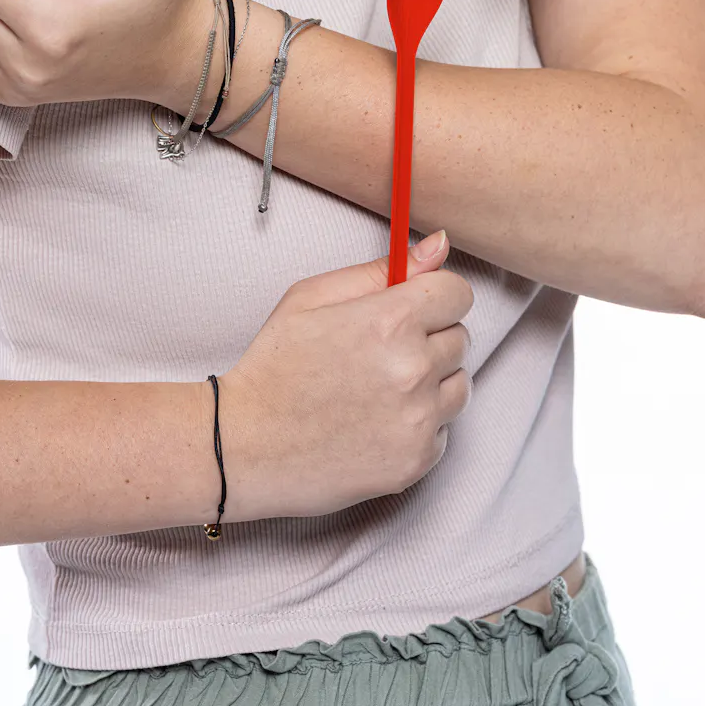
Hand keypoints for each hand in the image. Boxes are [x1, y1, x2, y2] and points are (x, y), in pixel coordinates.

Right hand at [216, 230, 474, 521]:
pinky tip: (376, 422)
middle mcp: (413, 369)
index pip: (458, 293)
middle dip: (428, 338)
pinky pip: (443, 430)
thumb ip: (381, 270)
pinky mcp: (417, 460)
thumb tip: (438, 245)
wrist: (245, 446)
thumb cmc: (275, 367)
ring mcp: (418, 420)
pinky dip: (419, 424)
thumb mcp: (312, 298)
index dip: (434, 296)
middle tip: (379, 352)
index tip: (413, 307)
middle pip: (459, 338)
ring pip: (458, 385)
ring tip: (380, 388)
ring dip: (432, 382)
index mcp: (390, 321)